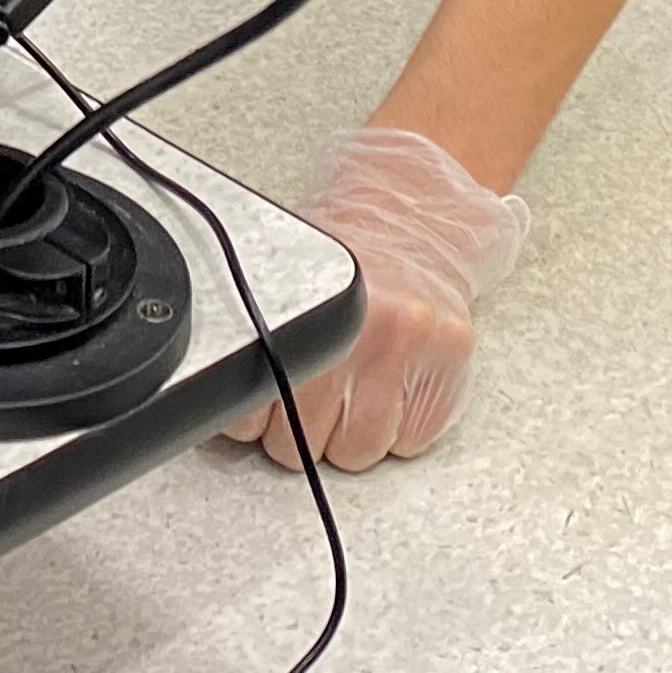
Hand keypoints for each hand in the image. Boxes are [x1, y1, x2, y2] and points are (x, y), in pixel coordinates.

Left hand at [226, 125, 531, 471]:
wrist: (415, 218)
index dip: (251, 414)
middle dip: (294, 425)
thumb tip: (218, 396)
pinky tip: (388, 384)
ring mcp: (416, 353)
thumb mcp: (287, 278)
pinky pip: (406, 446)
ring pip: (356, 454)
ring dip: (346, 434)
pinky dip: (394, 431)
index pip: (256, 409)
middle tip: (307, 382)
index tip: (257, 399)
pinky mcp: (453, 373)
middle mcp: (372, 328)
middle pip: (301, 443)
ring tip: (349, 383)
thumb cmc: (348, 254)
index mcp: (315, 304)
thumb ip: (255, 334)